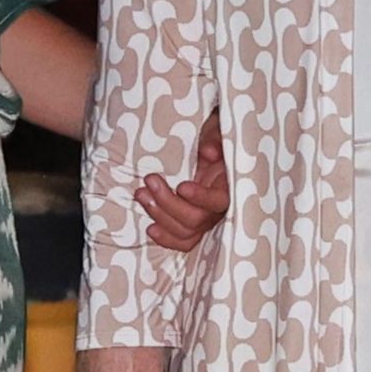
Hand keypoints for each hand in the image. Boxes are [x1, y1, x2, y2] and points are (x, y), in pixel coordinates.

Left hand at [140, 114, 227, 251]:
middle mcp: (219, 207)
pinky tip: (151, 228)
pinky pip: (183, 242)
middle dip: (168, 203)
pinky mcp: (192, 224)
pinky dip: (166, 239)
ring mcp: (205, 218)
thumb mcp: (218, 129)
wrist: (211, 149)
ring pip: (185, 232)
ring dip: (159, 215)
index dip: (201, 198)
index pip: (219, 201)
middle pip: (196, 219)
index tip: (182, 186)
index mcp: (229, 185)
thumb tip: (208, 152)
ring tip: (141, 194)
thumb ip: (215, 138)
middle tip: (149, 180)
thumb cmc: (214, 138)